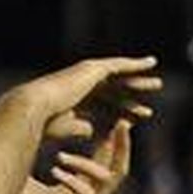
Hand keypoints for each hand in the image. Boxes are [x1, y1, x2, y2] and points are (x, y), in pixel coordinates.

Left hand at [0, 119, 131, 193]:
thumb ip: (43, 155)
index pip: (105, 161)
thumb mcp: (29, 176)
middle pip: (117, 168)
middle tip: (120, 123)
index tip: (112, 117)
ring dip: (85, 163)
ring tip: (59, 156)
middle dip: (119, 145)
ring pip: (106, 180)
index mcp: (82, 189)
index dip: (110, 140)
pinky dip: (73, 181)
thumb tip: (49, 123)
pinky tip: (56, 171)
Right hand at [16, 56, 160, 139]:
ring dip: (138, 81)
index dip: (117, 113)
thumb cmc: (42, 122)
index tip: (134, 121)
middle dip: (129, 98)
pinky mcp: (92, 68)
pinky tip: (151, 63)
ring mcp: (84, 74)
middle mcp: (78, 83)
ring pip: (118, 77)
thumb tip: (92, 130)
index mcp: (70, 99)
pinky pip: (119, 65)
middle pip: (111, 92)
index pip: (99, 106)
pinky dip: (135, 63)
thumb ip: (78, 128)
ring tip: (157, 85)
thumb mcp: (64, 128)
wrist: (34, 107)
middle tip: (147, 108)